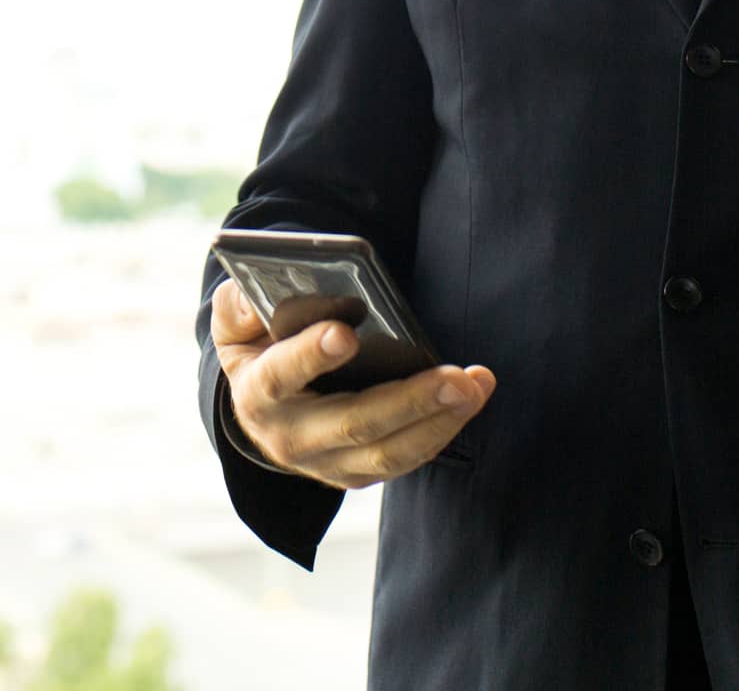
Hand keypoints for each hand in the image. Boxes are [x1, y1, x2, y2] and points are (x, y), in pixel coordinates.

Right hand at [210, 277, 496, 489]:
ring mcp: (327, 462)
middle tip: (456, 377)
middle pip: (354, 424)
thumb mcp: (236, 323)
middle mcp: (292, 438)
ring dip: (439, 420)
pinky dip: (441, 431)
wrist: (262, 409)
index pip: (281, 375)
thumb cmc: (258, 349)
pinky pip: (403, 459)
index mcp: (258, 393)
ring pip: (389, 451)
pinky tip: (471, 397)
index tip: (345, 333)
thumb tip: (252, 293)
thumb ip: (239, 305)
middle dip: (409, 401)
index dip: (310, 355)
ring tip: (476, 385)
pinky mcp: (357, 471)